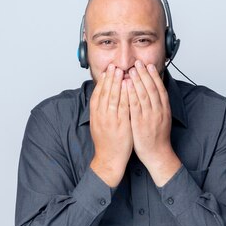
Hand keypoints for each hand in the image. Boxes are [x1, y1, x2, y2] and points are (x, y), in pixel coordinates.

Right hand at [89, 64, 132, 186]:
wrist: (109, 159)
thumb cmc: (106, 142)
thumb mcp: (99, 124)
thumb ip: (100, 111)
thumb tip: (102, 98)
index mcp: (95, 115)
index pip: (97, 94)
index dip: (102, 81)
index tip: (106, 71)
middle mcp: (101, 115)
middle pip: (105, 93)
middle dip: (110, 78)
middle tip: (114, 66)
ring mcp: (111, 120)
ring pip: (113, 97)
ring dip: (117, 83)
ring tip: (121, 71)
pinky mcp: (121, 125)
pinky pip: (123, 107)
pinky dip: (125, 95)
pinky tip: (129, 87)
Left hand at [126, 61, 180, 185]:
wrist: (157, 154)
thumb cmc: (157, 138)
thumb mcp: (161, 119)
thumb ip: (158, 107)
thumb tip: (153, 95)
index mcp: (164, 109)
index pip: (160, 88)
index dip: (154, 76)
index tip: (149, 65)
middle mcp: (158, 110)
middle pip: (151, 88)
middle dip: (145, 74)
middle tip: (139, 62)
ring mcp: (150, 116)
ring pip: (144, 94)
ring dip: (138, 80)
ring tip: (132, 69)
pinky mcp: (140, 122)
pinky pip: (135, 105)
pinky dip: (131, 94)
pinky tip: (127, 85)